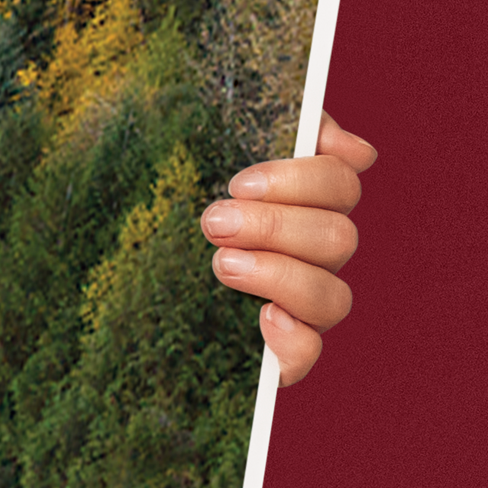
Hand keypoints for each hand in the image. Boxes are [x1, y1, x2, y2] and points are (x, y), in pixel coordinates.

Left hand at [203, 114, 375, 386]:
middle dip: (275, 226)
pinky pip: (307, 357)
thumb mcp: (220, 153)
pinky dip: (294, 340)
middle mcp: (318, 260)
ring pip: (335, 298)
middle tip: (214, 221)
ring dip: (281, 276)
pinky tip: (263, 318)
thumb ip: (290, 129)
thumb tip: (354, 150)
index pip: (340, 182)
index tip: (240, 184)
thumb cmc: (186, 205)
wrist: (134, 281)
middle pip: (340, 238)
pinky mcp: (278, 355)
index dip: (299, 180)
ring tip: (223, 263)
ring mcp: (304, 310)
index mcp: (312, 207)